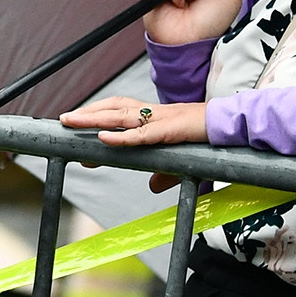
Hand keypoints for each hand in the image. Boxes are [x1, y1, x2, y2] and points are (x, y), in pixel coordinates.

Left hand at [60, 99, 207, 177]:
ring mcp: (160, 120)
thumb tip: (153, 187)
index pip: (120, 112)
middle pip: (113, 109)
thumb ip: (165, 173)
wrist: (232, 127)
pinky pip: (141, 134)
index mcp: (153, 118)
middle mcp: (152, 115)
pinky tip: (103, 138)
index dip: (98, 117)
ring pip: (120, 116)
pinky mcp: (170, 131)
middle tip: (63, 121)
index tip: (76, 126)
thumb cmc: (206, 141)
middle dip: (87, 114)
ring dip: (94, 119)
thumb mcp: (181, 160)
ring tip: (71, 122)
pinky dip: (121, 136)